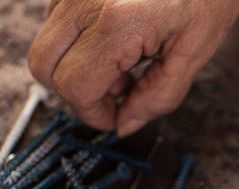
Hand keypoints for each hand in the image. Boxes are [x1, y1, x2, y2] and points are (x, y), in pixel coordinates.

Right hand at [28, 0, 238, 135]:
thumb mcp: (193, 55)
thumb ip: (158, 97)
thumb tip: (124, 125)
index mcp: (119, 21)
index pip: (75, 85)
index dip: (92, 113)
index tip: (113, 119)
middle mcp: (85, 0)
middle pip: (44, 67)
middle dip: (76, 94)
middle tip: (115, 97)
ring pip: (46, 47)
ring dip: (75, 69)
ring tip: (121, 68)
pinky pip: (55, 25)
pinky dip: (76, 46)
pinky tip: (114, 47)